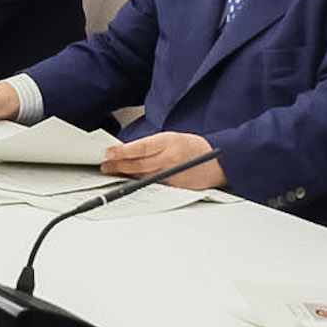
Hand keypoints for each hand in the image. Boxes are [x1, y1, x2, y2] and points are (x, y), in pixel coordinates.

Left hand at [100, 129, 222, 188]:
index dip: (122, 152)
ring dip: (126, 176)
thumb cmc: (195, 149)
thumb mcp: (172, 139)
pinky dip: (141, 183)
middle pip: (139, 164)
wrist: (220, 163)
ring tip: (112, 173)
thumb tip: (127, 151)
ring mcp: (173, 175)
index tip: (108, 154)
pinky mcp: (176, 187)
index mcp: (169, 142)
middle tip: (106, 166)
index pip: (140, 148)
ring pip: (143, 177)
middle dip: (118, 166)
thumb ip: (151, 145)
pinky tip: (130, 182)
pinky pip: (154, 185)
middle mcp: (170, 159)